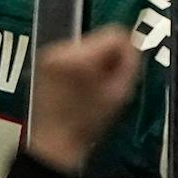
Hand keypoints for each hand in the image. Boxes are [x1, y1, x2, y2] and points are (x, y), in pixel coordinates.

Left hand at [25, 27, 141, 174]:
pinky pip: (74, 53)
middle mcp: (59, 49)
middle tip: (111, 84)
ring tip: (95, 88)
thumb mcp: (119, 94)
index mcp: (77, 58)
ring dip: (97, 62)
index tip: (125, 72)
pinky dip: (83, 65)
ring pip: (88, 45)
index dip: (127, 51)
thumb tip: (133, 45)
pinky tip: (82, 87)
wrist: (54, 143)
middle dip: (110, 58)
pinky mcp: (44, 61)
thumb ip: (131, 63)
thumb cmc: (89, 123)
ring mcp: (49, 54)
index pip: (115, 34)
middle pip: (100, 38)